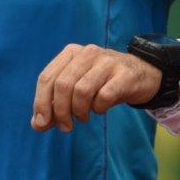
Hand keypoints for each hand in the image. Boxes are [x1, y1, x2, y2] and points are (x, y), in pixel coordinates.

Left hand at [32, 44, 162, 132]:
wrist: (142, 75)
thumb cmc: (103, 84)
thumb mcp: (76, 91)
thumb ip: (55, 106)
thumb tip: (37, 125)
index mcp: (71, 53)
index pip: (47, 78)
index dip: (41, 102)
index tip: (42, 123)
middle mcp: (88, 52)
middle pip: (62, 85)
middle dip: (60, 111)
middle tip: (66, 126)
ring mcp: (107, 61)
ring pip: (82, 90)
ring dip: (79, 111)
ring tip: (83, 117)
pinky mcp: (124, 74)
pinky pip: (104, 96)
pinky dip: (98, 108)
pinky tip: (100, 109)